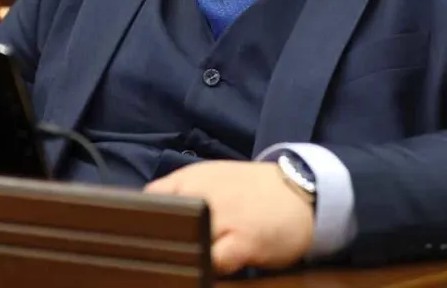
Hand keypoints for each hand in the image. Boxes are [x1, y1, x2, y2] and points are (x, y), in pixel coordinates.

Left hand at [145, 160, 313, 273]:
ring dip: (184, 257)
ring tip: (188, 264)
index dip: (143, 222)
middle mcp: (205, 191)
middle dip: (160, 244)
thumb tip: (148, 223)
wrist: (305, 192)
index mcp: (195, 176)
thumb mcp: (217, 180)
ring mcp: (224, 216)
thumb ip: (185, 194)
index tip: (142, 239)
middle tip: (160, 260)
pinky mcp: (243, 240)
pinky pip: (211, 262)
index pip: (151, 199)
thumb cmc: (255, 192)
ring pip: (185, 244)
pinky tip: (215, 270)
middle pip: (163, 224)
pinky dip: (207, 269)